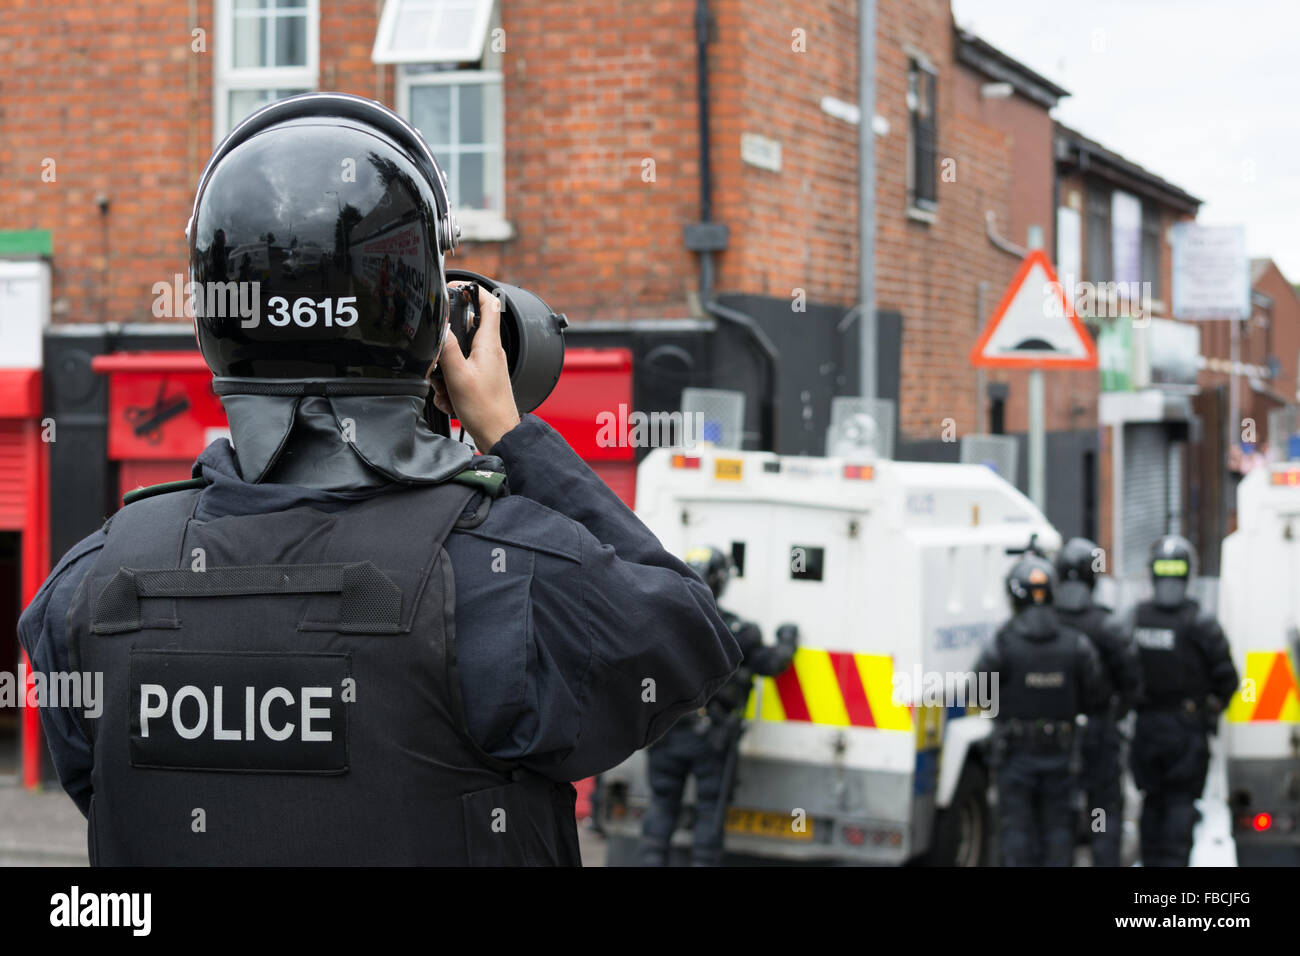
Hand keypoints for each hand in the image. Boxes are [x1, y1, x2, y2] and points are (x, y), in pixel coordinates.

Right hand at [430, 282, 520, 450]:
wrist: (498, 435)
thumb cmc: (485, 409)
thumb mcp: (458, 375)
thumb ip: (448, 348)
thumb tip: (441, 327)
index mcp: (489, 345)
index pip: (489, 304)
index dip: (475, 290)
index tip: (460, 287)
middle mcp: (491, 352)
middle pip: (465, 332)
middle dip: (446, 345)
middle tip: (439, 362)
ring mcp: (487, 366)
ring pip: (458, 356)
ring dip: (445, 372)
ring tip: (446, 388)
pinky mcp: (482, 380)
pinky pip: (460, 374)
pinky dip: (450, 385)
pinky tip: (450, 399)